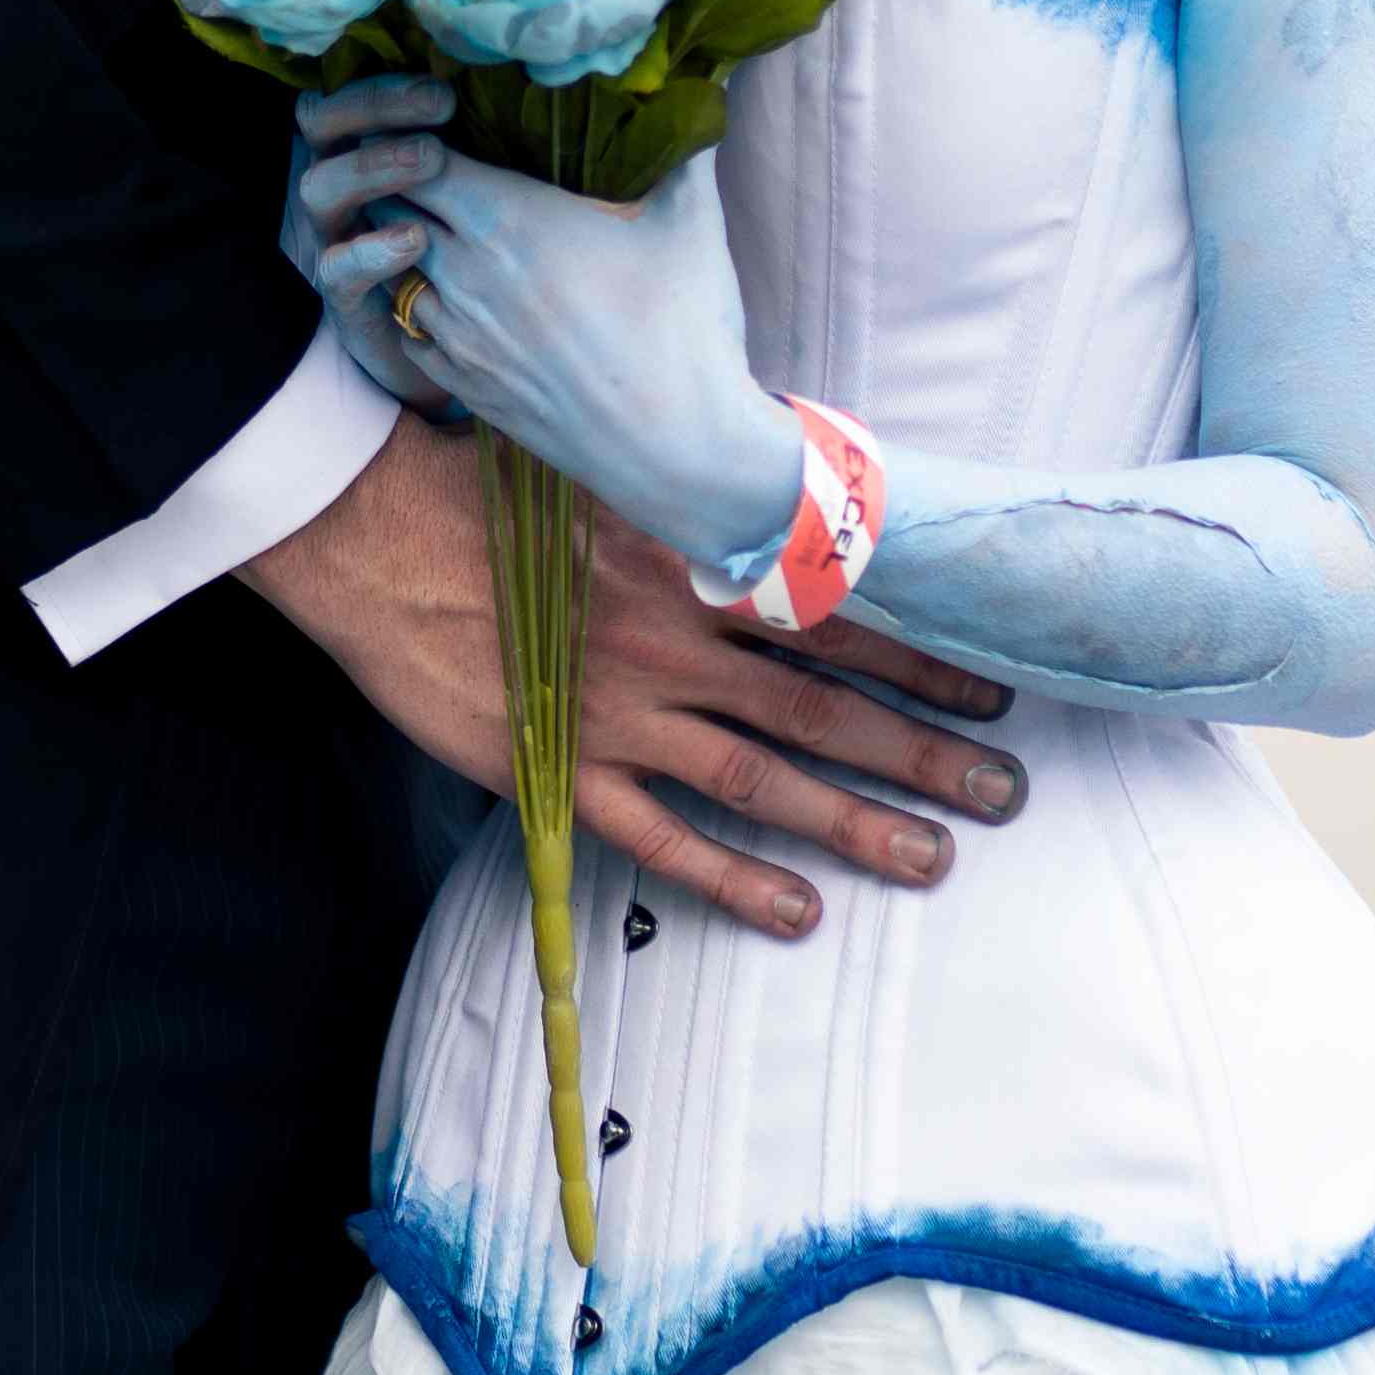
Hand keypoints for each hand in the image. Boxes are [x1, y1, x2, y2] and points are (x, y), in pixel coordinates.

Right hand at [245, 409, 1021, 941]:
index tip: (993, 683)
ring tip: (933, 859)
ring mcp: (617, 715)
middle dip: (922, 751)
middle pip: (824, 708)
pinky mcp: (557, 770)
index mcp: (693, 563)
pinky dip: (731, 878)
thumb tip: (792, 476)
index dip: (923, 655)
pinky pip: (660, 837)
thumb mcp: (610, 463)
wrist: (371, 535)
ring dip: (854, 823)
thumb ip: (700, 487)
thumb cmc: (485, 485)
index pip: (838, 617)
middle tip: (1003, 789)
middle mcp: (672, 644)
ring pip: (762, 778)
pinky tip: (795, 912)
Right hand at [285, 70, 458, 411]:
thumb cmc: (472, 253)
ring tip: (430, 159)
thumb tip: (514, 101)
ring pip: (320, 187)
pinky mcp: (341, 294)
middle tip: (439, 107)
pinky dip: (372, 249)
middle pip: (320, 125)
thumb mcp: (474, 191)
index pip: (350, 98)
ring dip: (372, 165)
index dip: (385, 87)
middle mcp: (338, 186)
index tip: (443, 93)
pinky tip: (415, 238)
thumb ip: (474, 148)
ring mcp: (332, 238)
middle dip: (375, 107)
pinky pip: (337, 266)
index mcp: (363, 149)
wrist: (454, 346)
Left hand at [301, 99, 796, 570]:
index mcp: (509, 221)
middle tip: (432, 165)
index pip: (415, 155)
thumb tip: (707, 85)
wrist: (677, 449)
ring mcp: (454, 334)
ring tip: (439, 225)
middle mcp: (464, 274)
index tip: (444, 122)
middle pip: (388, 206)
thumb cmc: (686, 332)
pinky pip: (405, 328)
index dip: (417, 132)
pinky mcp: (458, 383)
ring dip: (403, 243)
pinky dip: (416, 302)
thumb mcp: (692, 226)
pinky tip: (451, 293)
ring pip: (387, 268)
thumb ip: (684, 148)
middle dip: (400, 180)